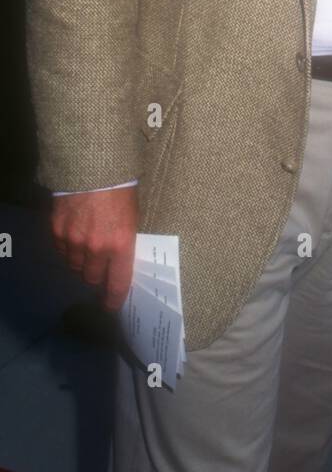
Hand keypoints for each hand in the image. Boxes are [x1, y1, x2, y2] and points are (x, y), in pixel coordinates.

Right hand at [51, 186, 137, 312]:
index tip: (112, 306)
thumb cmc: (121, 188)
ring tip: (87, 246)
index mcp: (121, 243)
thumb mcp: (132, 215)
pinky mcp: (57, 231)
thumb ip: (124, 240)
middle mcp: (96, 248)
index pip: (117, 282)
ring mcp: (74, 241)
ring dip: (81, 261)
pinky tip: (74, 235)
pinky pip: (62, 251)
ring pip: (75, 266)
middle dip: (97, 274)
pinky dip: (68, 248)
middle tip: (100, 265)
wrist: (92, 165)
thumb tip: (120, 259)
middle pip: (92, 277)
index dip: (114, 298)